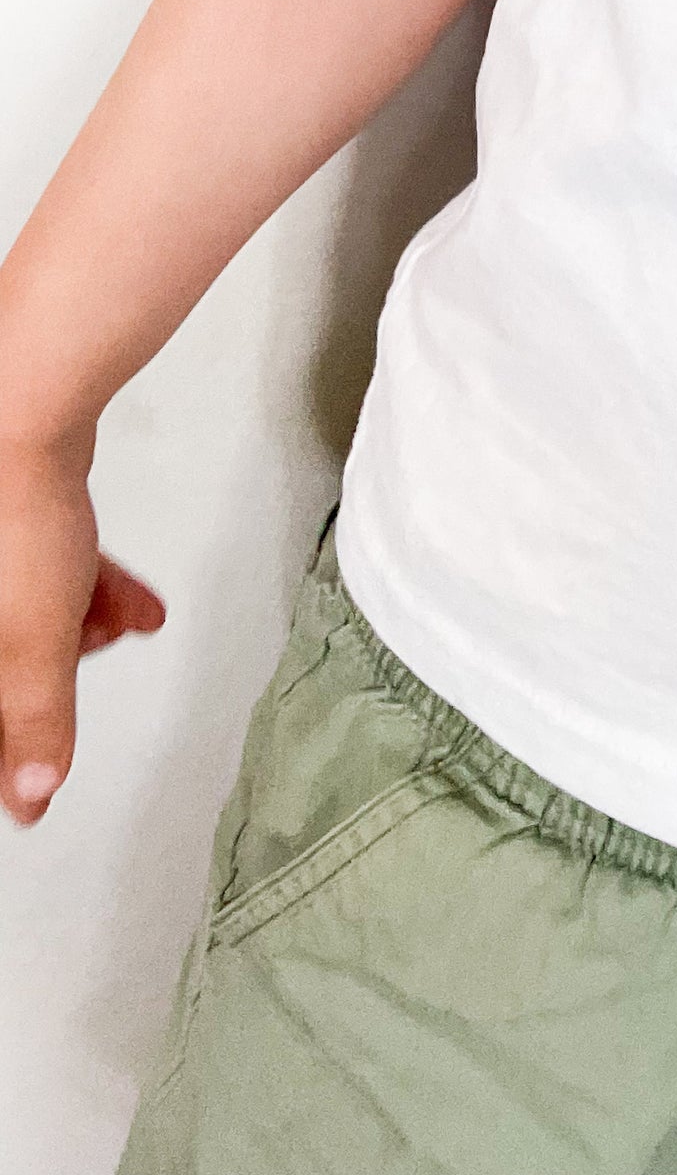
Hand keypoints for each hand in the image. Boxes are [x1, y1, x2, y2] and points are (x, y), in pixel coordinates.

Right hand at [0, 442, 165, 825]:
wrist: (25, 414)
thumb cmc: (15, 523)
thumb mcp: (30, 644)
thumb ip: (34, 723)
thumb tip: (31, 792)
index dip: (9, 748)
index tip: (38, 770)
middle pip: (3, 663)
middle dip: (52, 671)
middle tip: (85, 653)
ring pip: (19, 615)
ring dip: (78, 627)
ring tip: (122, 620)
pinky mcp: (3, 521)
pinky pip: (34, 574)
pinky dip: (79, 588)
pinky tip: (133, 602)